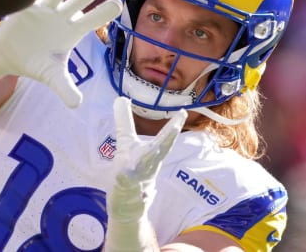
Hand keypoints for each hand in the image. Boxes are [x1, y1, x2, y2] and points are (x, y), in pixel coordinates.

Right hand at [0, 0, 122, 107]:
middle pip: (81, 0)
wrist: (10, 55)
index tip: (117, 4)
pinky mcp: (26, 7)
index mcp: (74, 30)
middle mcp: (63, 16)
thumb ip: (65, 88)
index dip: (104, 12)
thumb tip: (77, 105)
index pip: (94, 19)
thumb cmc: (36, 63)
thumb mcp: (52, 77)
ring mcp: (46, 9)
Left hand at [106, 97, 185, 233]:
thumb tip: (121, 98)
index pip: (164, 138)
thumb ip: (124, 121)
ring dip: (147, 157)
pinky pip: (125, 182)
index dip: (173, 125)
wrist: (128, 206)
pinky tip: (122, 174)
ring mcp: (138, 177)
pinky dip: (124, 177)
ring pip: (145, 166)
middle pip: (160, 149)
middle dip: (168, 136)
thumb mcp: (126, 143)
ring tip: (150, 141)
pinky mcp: (125, 188)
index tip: (183, 112)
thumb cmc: (130, 171)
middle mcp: (148, 163)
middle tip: (179, 122)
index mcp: (150, 152)